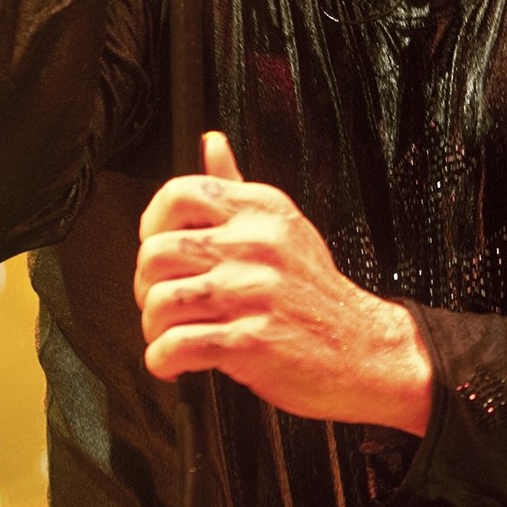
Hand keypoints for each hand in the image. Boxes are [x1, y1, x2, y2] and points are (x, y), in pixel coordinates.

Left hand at [134, 133, 432, 436]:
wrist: (361, 348)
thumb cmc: (313, 290)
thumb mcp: (283, 225)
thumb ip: (237, 187)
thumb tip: (210, 142)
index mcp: (262, 209)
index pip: (178, 194)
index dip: (153, 225)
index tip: (160, 251)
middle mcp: (256, 244)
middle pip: (156, 252)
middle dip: (145, 286)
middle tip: (162, 304)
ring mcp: (254, 292)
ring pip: (160, 302)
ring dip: (153, 329)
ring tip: (170, 335)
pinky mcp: (252, 342)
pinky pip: (176, 347)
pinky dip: (162, 361)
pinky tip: (176, 364)